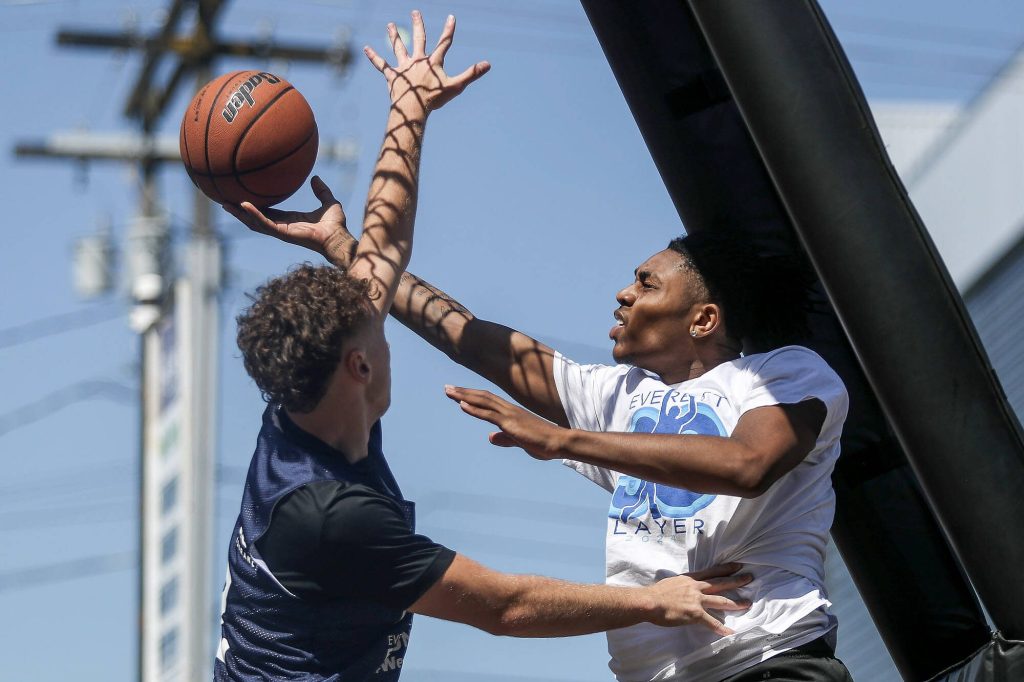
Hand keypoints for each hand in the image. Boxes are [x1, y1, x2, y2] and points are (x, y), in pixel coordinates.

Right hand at [222, 176, 354, 263]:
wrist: (338, 237)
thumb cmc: (335, 225)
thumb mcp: (328, 202)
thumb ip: (321, 191)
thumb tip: (315, 178)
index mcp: (289, 220)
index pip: (268, 212)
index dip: (255, 206)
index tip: (242, 197)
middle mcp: (282, 226)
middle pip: (255, 219)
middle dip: (240, 211)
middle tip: (224, 201)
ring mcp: (281, 231)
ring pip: (255, 222)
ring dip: (240, 214)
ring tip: (225, 204)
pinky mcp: (283, 233)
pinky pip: (265, 223)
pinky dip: (254, 214)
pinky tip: (243, 205)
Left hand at [365, 11, 489, 113]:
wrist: (413, 108)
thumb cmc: (435, 99)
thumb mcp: (456, 86)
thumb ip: (471, 74)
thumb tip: (488, 64)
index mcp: (433, 62)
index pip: (444, 43)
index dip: (449, 30)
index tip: (451, 18)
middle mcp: (418, 61)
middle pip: (418, 39)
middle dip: (417, 25)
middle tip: (415, 12)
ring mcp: (404, 68)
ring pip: (398, 48)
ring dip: (394, 36)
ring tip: (389, 25)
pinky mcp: (393, 77)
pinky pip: (382, 65)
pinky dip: (374, 57)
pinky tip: (366, 49)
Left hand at [445, 385, 564, 460]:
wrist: (559, 443)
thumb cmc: (543, 443)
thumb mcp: (520, 442)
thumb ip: (505, 439)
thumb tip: (490, 437)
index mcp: (511, 413)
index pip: (488, 401)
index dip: (472, 396)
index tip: (458, 394)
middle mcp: (509, 410)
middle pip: (482, 397)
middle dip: (464, 392)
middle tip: (447, 388)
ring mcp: (509, 415)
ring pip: (483, 402)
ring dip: (464, 396)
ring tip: (449, 392)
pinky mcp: (511, 424)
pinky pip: (489, 414)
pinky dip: (474, 409)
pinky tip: (462, 405)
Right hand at [646, 563, 752, 634]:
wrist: (650, 601)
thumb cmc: (656, 593)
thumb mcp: (671, 582)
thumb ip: (681, 584)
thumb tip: (683, 587)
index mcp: (690, 579)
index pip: (712, 571)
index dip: (726, 568)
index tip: (737, 566)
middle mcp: (696, 587)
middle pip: (720, 582)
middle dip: (736, 580)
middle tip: (750, 577)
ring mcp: (697, 600)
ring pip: (721, 600)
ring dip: (736, 602)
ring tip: (748, 603)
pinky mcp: (695, 614)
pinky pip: (711, 622)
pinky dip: (721, 628)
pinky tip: (730, 632)